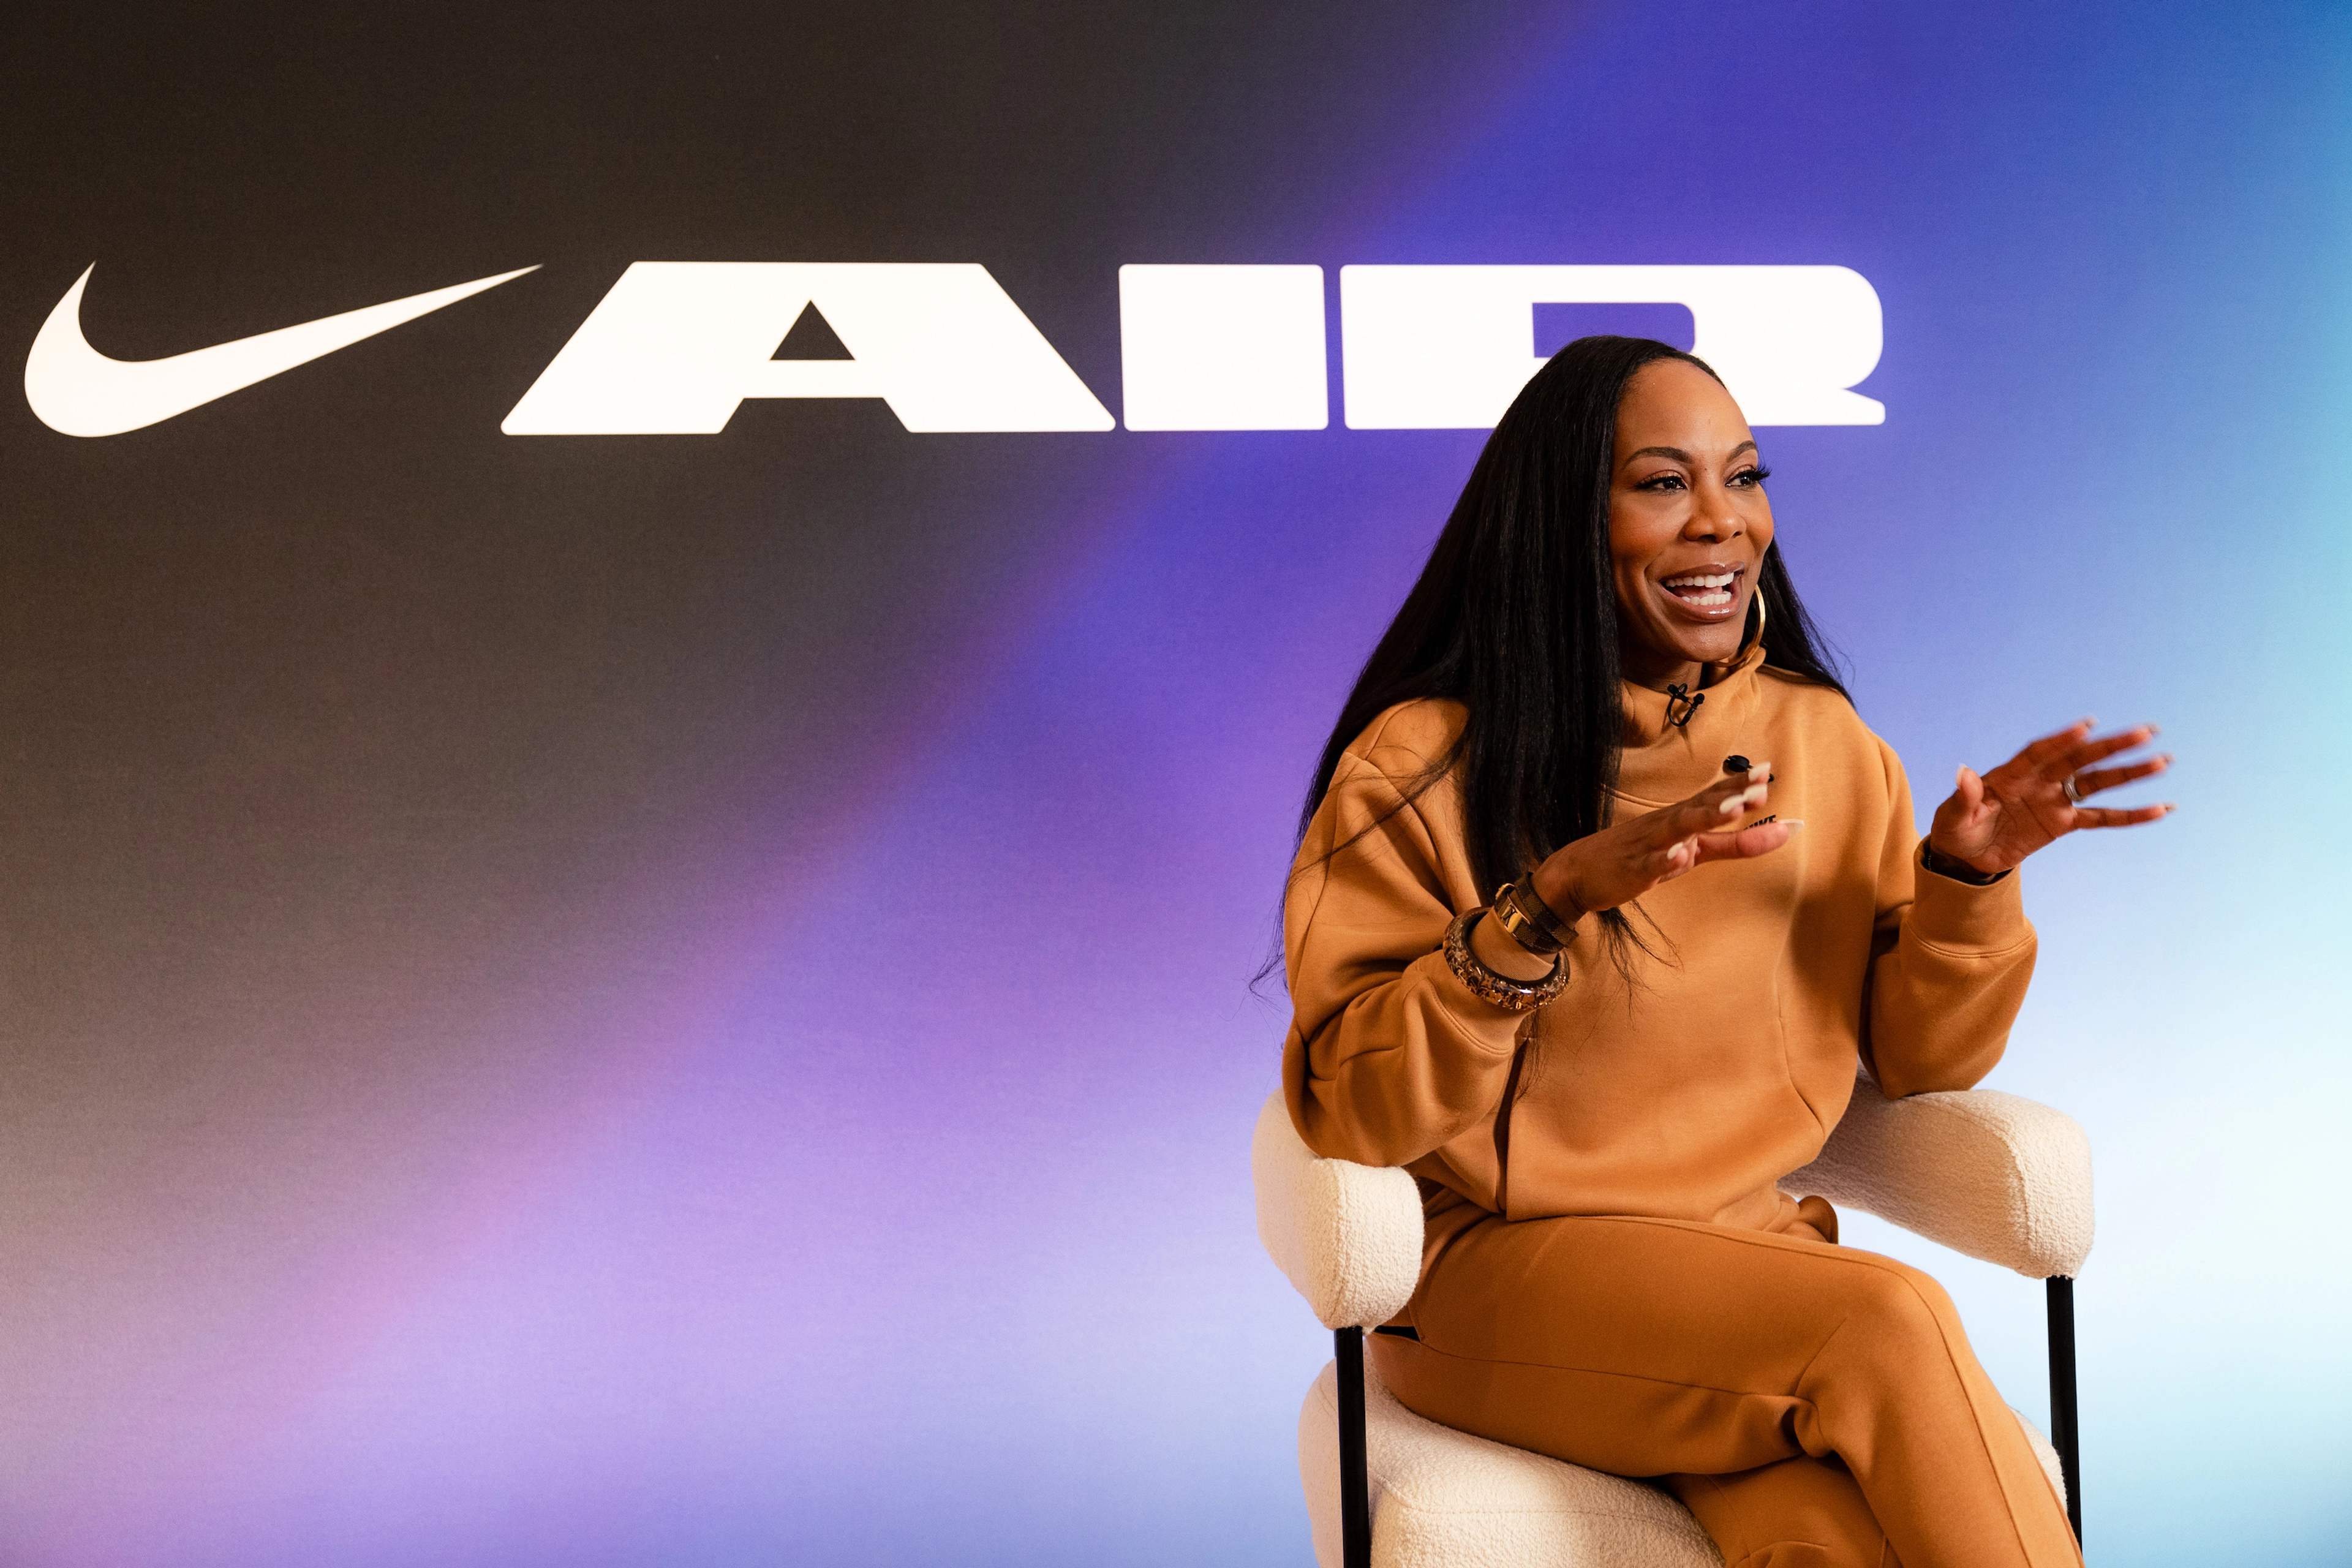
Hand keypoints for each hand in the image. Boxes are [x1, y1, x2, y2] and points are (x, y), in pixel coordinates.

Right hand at [1528, 763, 1798, 918]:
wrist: (1578, 873)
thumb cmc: (1641, 856)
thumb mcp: (1693, 852)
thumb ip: (1736, 844)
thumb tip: (1784, 831)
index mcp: (1681, 818)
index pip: (1713, 796)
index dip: (1739, 784)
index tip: (1766, 769)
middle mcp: (1667, 825)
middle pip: (1701, 807)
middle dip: (1730, 796)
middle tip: (1760, 786)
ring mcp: (1648, 846)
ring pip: (1678, 829)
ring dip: (1705, 817)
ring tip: (1733, 809)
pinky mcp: (1632, 870)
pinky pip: (1649, 865)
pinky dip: (1663, 860)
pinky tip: (1678, 857)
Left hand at [1929, 719, 2173, 874]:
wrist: (1966, 856)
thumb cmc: (1956, 830)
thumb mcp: (1952, 817)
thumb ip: (1964, 797)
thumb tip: (1962, 772)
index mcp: (2010, 775)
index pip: (2040, 752)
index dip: (2061, 740)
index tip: (2087, 726)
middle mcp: (2038, 781)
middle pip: (2079, 759)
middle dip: (2111, 746)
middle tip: (2146, 732)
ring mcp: (2054, 800)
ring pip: (2097, 782)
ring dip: (2129, 773)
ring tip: (2164, 761)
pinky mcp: (2064, 822)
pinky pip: (2101, 817)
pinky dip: (2129, 815)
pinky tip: (2160, 809)